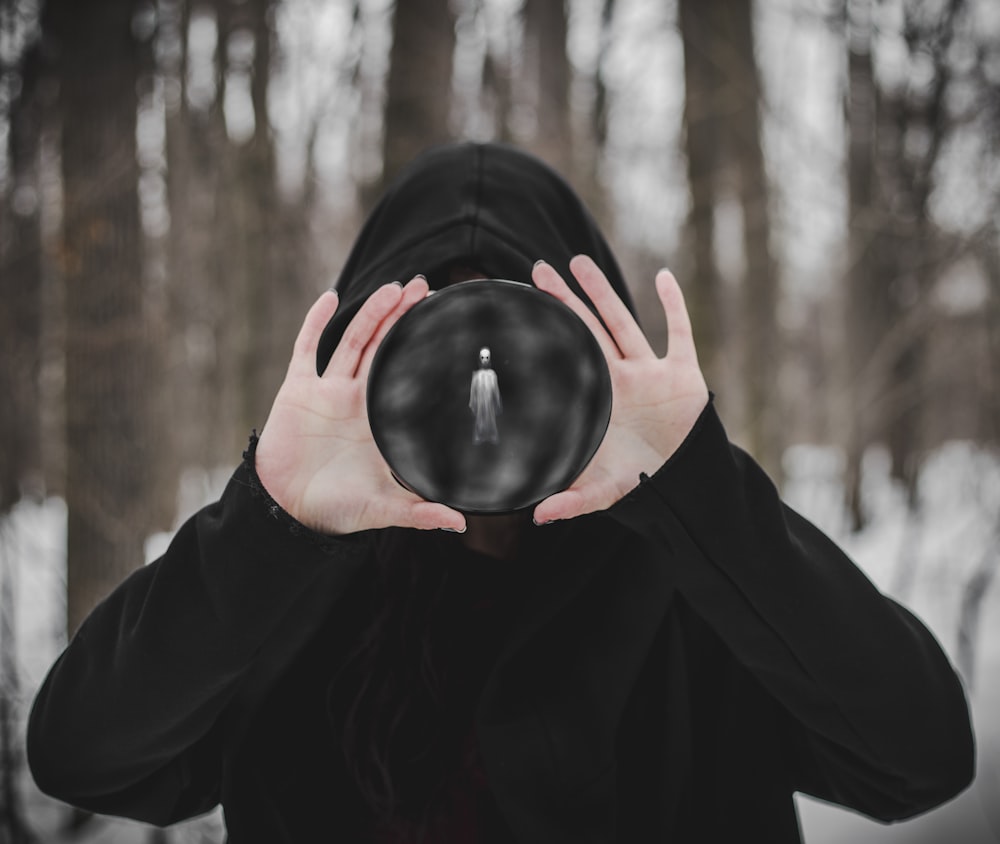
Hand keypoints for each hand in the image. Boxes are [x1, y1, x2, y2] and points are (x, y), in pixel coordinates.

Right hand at [255, 278, 466, 535]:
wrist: (288, 511)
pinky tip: (329, 297)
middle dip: (401, 317)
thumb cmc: (337, 509)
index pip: (406, 374)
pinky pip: (306, 349)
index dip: (421, 348)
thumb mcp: (384, 508)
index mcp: (380, 419)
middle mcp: (357, 399)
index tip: (446, 324)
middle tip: (425, 288)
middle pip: (383, 348)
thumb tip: (461, 523)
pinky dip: (315, 322)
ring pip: (353, 342)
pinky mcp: (298, 391)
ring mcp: (327, 392)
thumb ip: (421, 512)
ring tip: (393, 287)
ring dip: (371, 313)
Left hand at [531, 256, 708, 523]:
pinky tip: (663, 276)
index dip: (547, 333)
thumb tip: (537, 517)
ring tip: (579, 260)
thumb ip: (573, 501)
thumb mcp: (605, 491)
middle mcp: (620, 378)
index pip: (566, 356)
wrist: (684, 482)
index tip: (521, 308)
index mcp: (598, 398)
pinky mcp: (684, 375)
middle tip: (537, 268)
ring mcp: (651, 373)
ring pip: (623, 322)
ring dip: (603, 292)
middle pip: (586, 329)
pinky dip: (674, 305)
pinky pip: (679, 333)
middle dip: (564, 300)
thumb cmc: (640, 482)